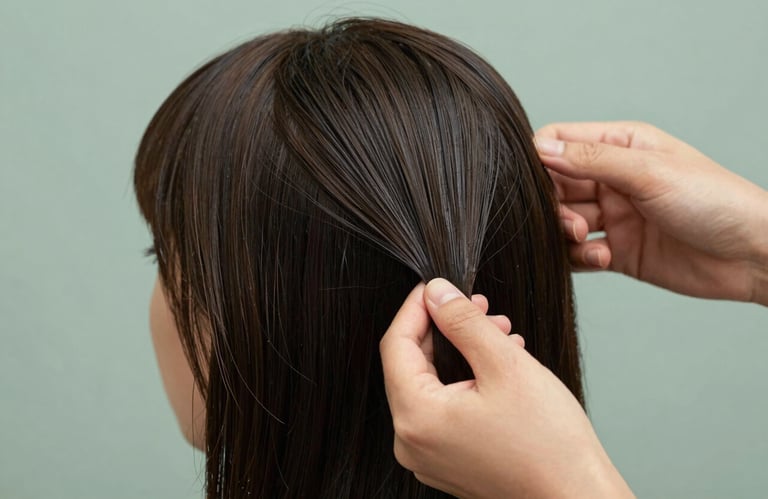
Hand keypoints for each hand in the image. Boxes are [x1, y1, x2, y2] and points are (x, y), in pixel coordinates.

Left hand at [380, 279, 633, 498]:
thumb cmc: (549, 444)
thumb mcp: (504, 364)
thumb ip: (462, 321)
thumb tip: (436, 292)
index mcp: (416, 417)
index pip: (396, 345)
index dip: (416, 308)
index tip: (437, 285)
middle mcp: (411, 442)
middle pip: (412, 365)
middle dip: (446, 328)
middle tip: (479, 306)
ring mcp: (428, 456)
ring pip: (432, 385)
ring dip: (462, 352)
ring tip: (499, 333)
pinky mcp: (448, 462)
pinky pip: (444, 408)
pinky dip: (466, 381)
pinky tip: (498, 364)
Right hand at [535, 121, 767, 304]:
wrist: (751, 256)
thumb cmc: (715, 201)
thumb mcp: (649, 172)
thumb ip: (591, 160)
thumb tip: (541, 148)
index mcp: (621, 146)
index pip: (561, 141)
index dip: (541, 159)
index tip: (538, 180)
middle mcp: (612, 179)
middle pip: (555, 185)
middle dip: (554, 204)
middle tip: (572, 221)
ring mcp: (614, 216)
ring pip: (562, 221)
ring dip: (566, 233)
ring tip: (588, 241)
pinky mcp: (616, 251)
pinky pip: (577, 252)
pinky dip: (579, 257)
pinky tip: (603, 258)